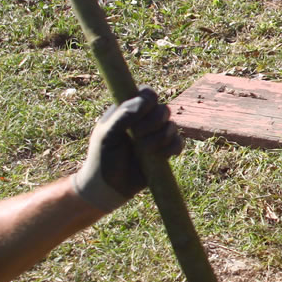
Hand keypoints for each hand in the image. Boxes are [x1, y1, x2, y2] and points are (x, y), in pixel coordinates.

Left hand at [72, 89, 182, 211]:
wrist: (108, 187)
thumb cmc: (102, 157)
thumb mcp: (107, 134)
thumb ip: (123, 115)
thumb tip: (145, 101)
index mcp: (128, 110)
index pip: (147, 94)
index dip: (149, 100)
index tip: (142, 111)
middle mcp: (144, 121)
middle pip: (162, 108)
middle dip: (153, 121)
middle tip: (137, 135)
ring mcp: (155, 136)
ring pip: (172, 125)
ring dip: (160, 137)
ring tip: (144, 150)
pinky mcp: (164, 152)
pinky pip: (178, 143)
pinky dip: (172, 147)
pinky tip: (159, 155)